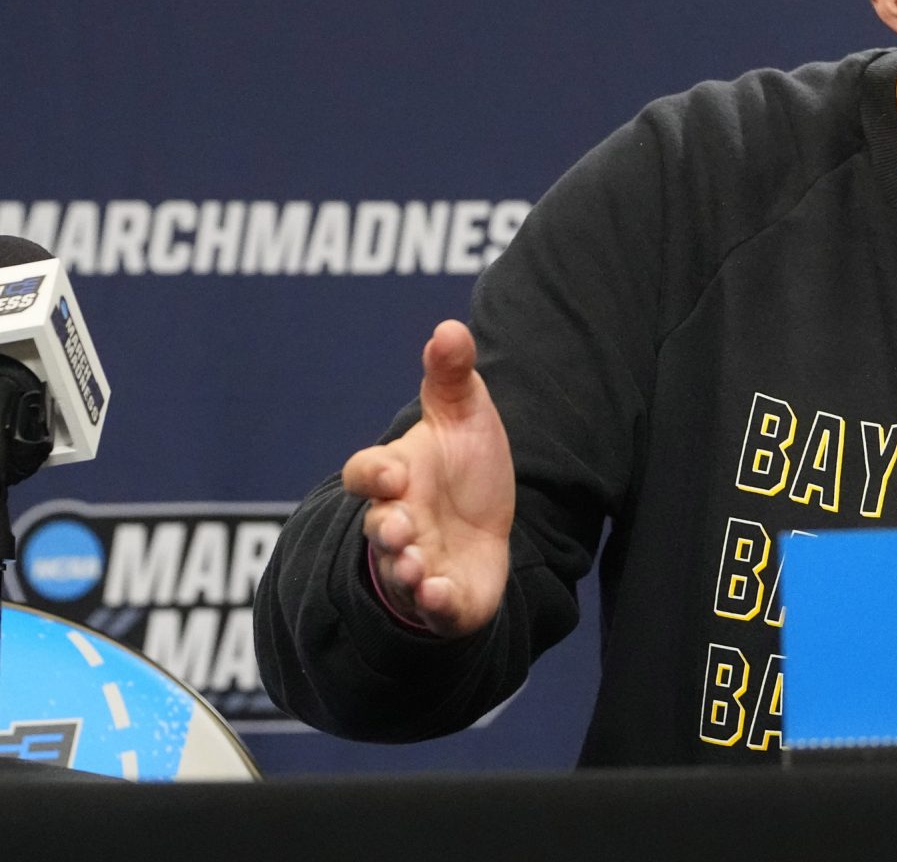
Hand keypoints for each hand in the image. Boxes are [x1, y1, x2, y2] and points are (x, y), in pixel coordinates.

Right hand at [342, 320, 514, 637]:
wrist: (488, 527)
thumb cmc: (464, 469)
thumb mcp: (464, 415)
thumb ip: (451, 375)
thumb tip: (449, 327)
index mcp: (397, 476)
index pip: (366, 474)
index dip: (373, 473)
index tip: (392, 470)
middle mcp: (398, 522)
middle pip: (378, 527)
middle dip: (386, 528)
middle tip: (400, 523)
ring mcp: (416, 563)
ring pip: (396, 572)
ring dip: (403, 569)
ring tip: (414, 566)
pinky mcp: (443, 599)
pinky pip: (431, 609)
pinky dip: (433, 604)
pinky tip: (440, 596)